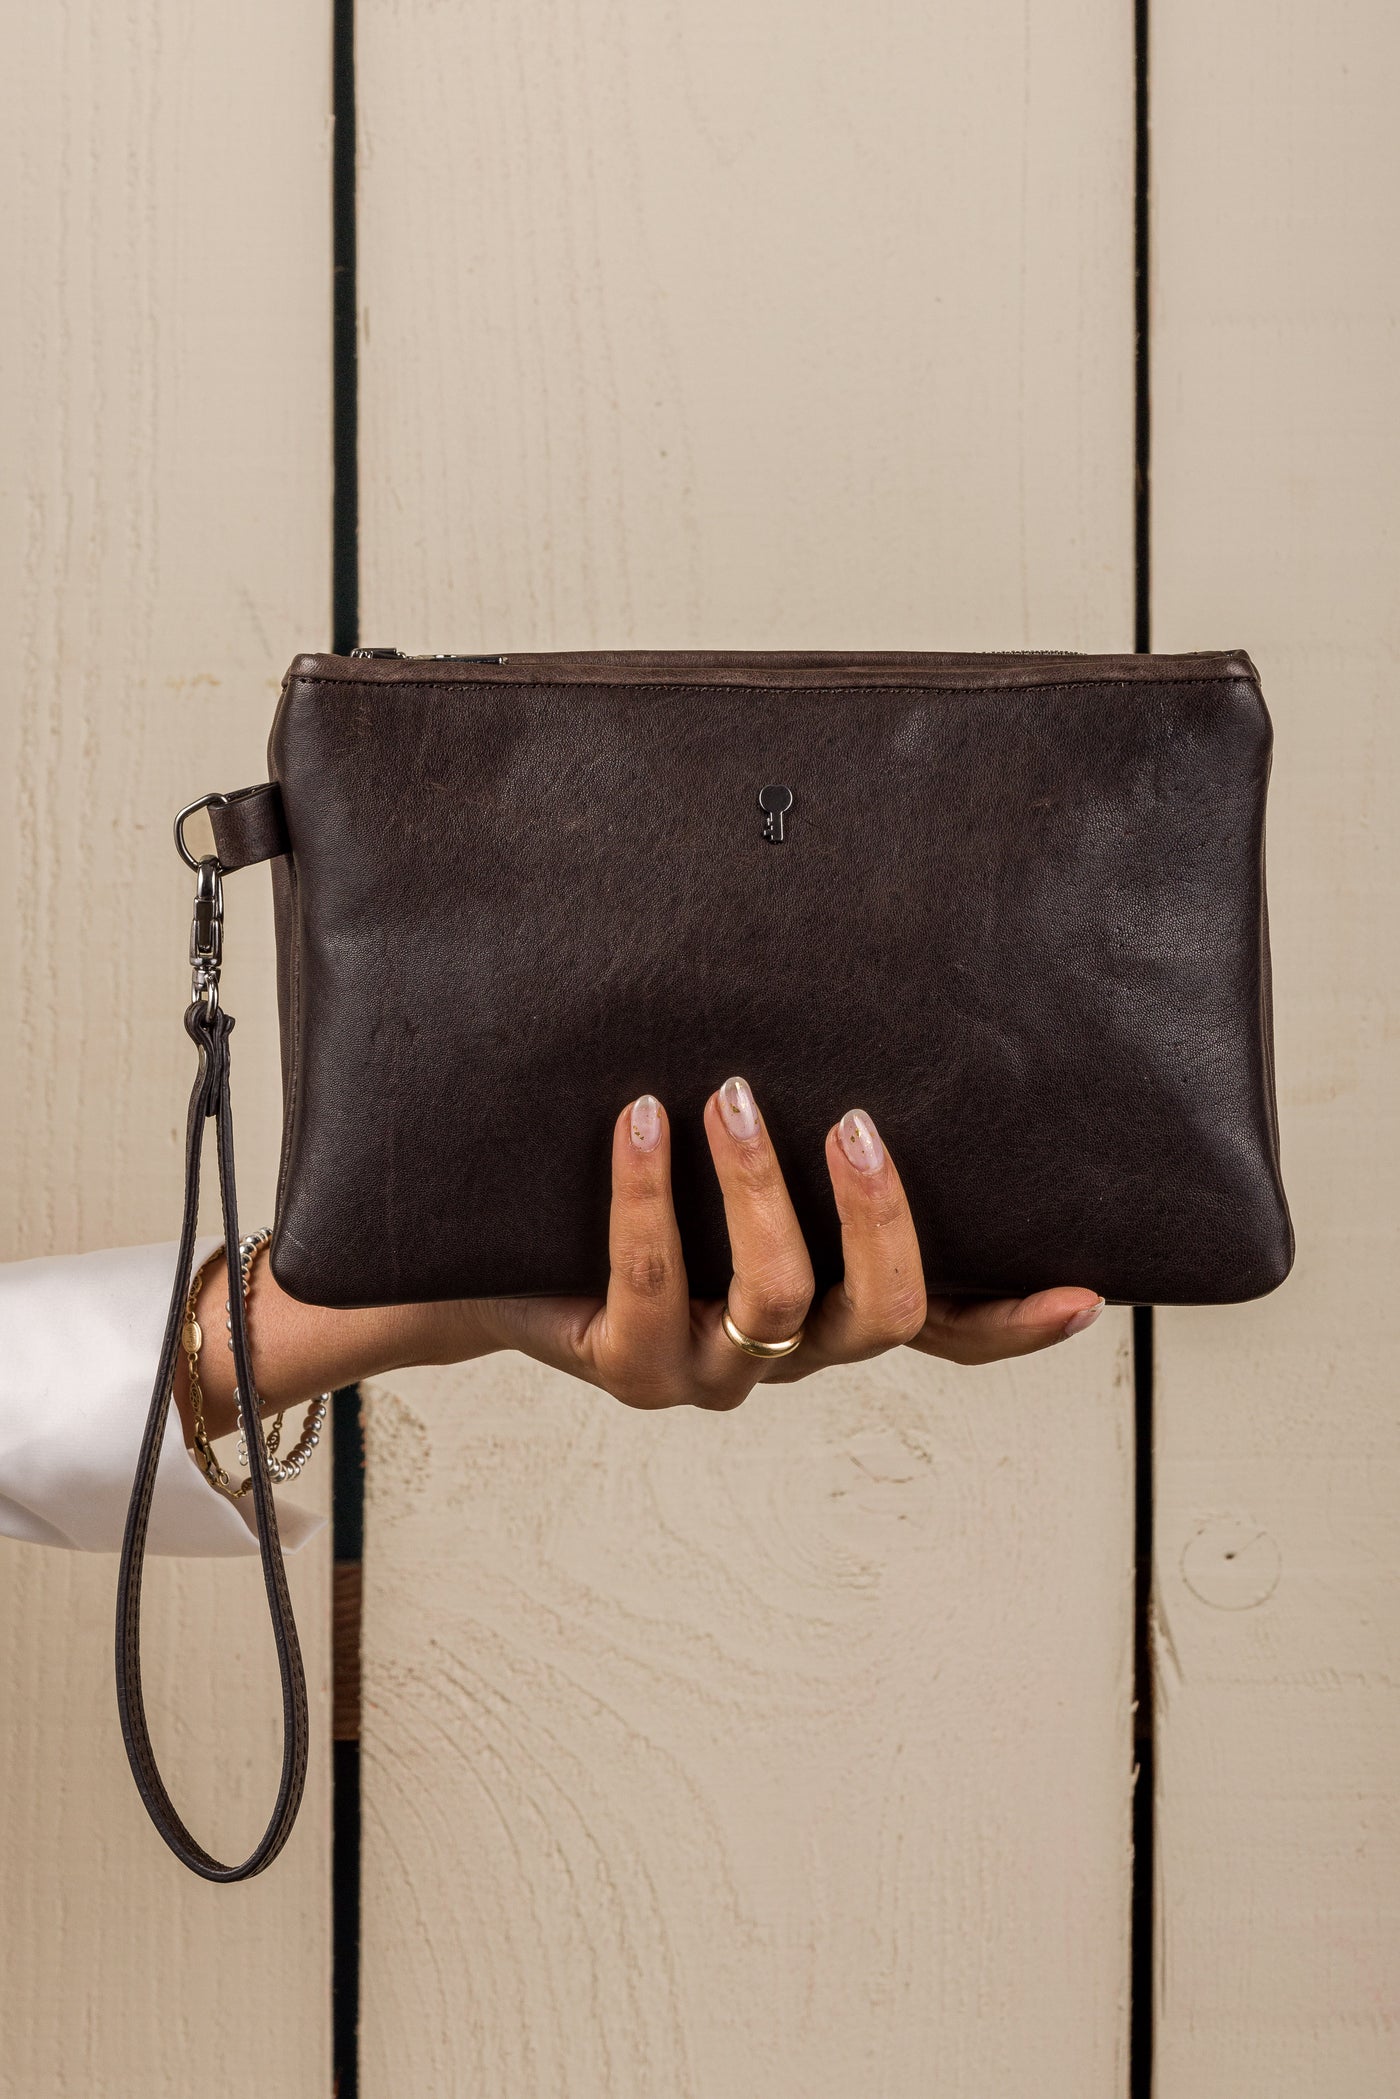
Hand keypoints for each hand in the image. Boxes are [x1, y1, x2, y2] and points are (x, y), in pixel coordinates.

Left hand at [177, 1078, 1104, 1445]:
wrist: (501, 1249)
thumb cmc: (642, 1172)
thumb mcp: (735, 1147)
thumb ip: (805, 1111)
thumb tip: (865, 969)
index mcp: (834, 1307)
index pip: (947, 1329)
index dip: (1013, 1321)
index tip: (1083, 1291)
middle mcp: (791, 1352)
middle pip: (884, 1318)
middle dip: (880, 1219)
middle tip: (857, 1126)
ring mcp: (713, 1368)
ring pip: (777, 1301)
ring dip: (759, 1190)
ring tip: (726, 1096)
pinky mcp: (629, 1364)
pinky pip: (654, 1283)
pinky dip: (651, 1195)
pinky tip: (640, 1121)